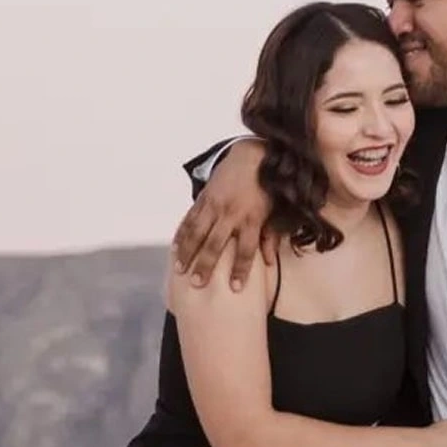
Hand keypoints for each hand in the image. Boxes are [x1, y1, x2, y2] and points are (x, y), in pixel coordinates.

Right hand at [173, 141, 271, 290]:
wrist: (251, 158)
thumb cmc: (264, 189)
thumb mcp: (271, 212)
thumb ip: (269, 237)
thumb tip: (268, 262)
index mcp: (251, 219)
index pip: (246, 250)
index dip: (241, 269)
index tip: (235, 288)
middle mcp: (231, 213)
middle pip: (216, 244)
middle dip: (206, 265)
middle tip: (197, 283)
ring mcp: (215, 205)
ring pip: (198, 232)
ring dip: (188, 252)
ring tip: (180, 269)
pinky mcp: (204, 198)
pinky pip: (190, 219)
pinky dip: (182, 234)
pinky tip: (175, 248)